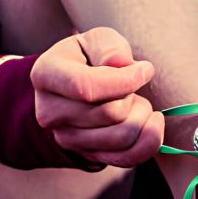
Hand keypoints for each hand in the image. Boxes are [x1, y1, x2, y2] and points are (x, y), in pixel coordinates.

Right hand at [31, 27, 163, 167]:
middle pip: (110, 113)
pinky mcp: (86, 155)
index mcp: (46, 75)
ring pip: (121, 137)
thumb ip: (108, 46)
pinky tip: (152, 123)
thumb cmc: (87, 58)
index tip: (145, 70)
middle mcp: (49, 112)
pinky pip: (126, 158)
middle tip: (135, 84)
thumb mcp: (95, 40)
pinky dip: (148, 142)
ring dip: (142, 116)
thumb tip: (122, 63)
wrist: (74, 87)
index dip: (124, 81)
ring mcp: (66, 138)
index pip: (87, 87)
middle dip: (134, 96)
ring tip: (137, 101)